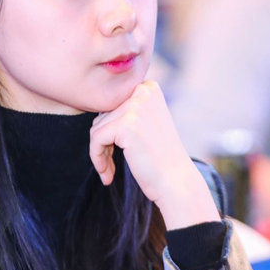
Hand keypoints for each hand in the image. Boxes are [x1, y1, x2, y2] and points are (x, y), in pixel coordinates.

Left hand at [89, 81, 219, 228]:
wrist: (176, 182)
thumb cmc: (160, 157)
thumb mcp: (146, 122)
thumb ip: (125, 110)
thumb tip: (93, 103)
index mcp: (148, 87)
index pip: (112, 105)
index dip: (109, 131)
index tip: (114, 152)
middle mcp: (143, 91)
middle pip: (102, 116)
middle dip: (103, 143)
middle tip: (110, 166)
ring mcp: (135, 107)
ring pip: (96, 128)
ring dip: (99, 153)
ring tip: (110, 172)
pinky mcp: (125, 125)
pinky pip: (95, 139)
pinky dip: (97, 159)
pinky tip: (108, 176)